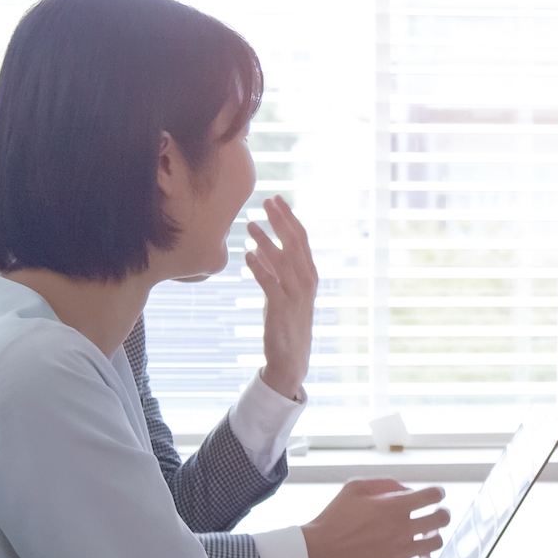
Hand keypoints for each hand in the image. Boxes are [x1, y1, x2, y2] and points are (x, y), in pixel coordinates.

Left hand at [247, 195, 316, 400]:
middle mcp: (307, 281)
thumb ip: (274, 270)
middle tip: (266, 201)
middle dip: (280, 220)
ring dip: (266, 240)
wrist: (291, 358)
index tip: (276, 200)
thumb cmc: (286, 322)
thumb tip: (259, 248)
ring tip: (250, 224)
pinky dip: (260, 268)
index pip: (301, 239)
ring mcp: (296, 295)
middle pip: (294, 244)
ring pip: (283, 261)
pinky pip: (270, 284)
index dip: (289, 217)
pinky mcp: (281, 309)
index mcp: (309, 274)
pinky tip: (248, 254)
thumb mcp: (282, 291)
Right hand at [300, 478, 449, 557]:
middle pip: (442, 518)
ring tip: (423, 535)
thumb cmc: (334, 518)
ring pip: (436, 543)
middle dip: (442, 513)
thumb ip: (386, 483)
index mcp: (394, 506)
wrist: (319, 552)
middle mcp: (402, 529)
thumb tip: (408, 489)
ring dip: (432, 536)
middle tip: (435, 514)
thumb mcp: (355, 487)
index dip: (438, 493)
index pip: (434, 495)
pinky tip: (416, 555)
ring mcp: (401, 552)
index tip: (435, 495)